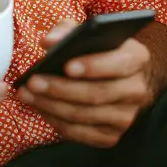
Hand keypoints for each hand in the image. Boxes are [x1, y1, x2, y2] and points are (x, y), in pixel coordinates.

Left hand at [17, 19, 153, 147]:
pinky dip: (58, 122)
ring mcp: (126, 116)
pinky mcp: (112, 135)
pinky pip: (83, 134)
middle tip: (33, 82)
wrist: (115, 77)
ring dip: (53, 106)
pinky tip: (40, 109)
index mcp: (137, 58)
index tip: (66, 66)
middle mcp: (137, 90)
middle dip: (61, 89)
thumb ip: (66, 31)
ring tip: (28, 94)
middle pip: (98, 93)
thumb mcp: (84, 32)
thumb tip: (49, 42)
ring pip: (86, 115)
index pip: (119, 64)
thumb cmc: (95, 49)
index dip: (93, 66)